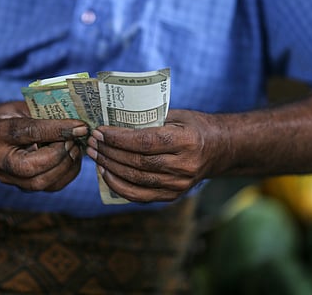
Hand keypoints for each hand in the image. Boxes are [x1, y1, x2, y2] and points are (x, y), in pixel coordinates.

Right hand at [0, 101, 87, 191]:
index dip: (58, 130)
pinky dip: (68, 173)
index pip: (29, 132)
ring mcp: (9, 178)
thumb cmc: (6, 119)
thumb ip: (41, 112)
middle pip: (31, 167)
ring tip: (75, 147)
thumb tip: (75, 117)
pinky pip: (50, 187)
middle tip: (76, 139)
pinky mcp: (22, 187)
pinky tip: (73, 158)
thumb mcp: (18, 107)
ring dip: (66, 165)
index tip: (80, 126)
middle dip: (60, 154)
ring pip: (41, 182)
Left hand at [86, 109, 226, 201]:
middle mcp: (184, 166)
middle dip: (109, 152)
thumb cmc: (194, 127)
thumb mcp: (177, 115)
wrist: (219, 150)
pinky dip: (119, 186)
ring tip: (94, 155)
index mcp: (186, 141)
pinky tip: (106, 173)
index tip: (100, 131)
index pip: (145, 142)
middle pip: (137, 162)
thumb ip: (151, 119)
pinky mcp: (173, 196)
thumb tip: (114, 119)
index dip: (119, 138)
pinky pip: (140, 196)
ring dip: (110, 167)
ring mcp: (179, 184)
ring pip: (136, 180)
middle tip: (92, 142)